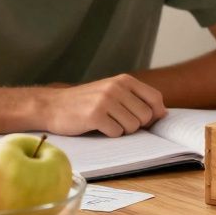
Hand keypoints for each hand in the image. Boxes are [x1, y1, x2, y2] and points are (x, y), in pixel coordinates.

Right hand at [42, 74, 166, 136]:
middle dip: (136, 125)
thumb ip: (136, 98)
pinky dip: (109, 134)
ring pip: (132, 127)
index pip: (155, 98)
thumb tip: (163, 113)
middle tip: (118, 121)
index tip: (147, 120)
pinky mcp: (95, 115)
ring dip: (121, 130)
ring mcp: (106, 101)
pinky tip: (97, 127)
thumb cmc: (86, 102)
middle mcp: (116, 87)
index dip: (155, 113)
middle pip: (146, 116)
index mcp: (124, 80)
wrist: (52, 106)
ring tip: (107, 122)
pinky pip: (116, 133)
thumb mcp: (112, 91)